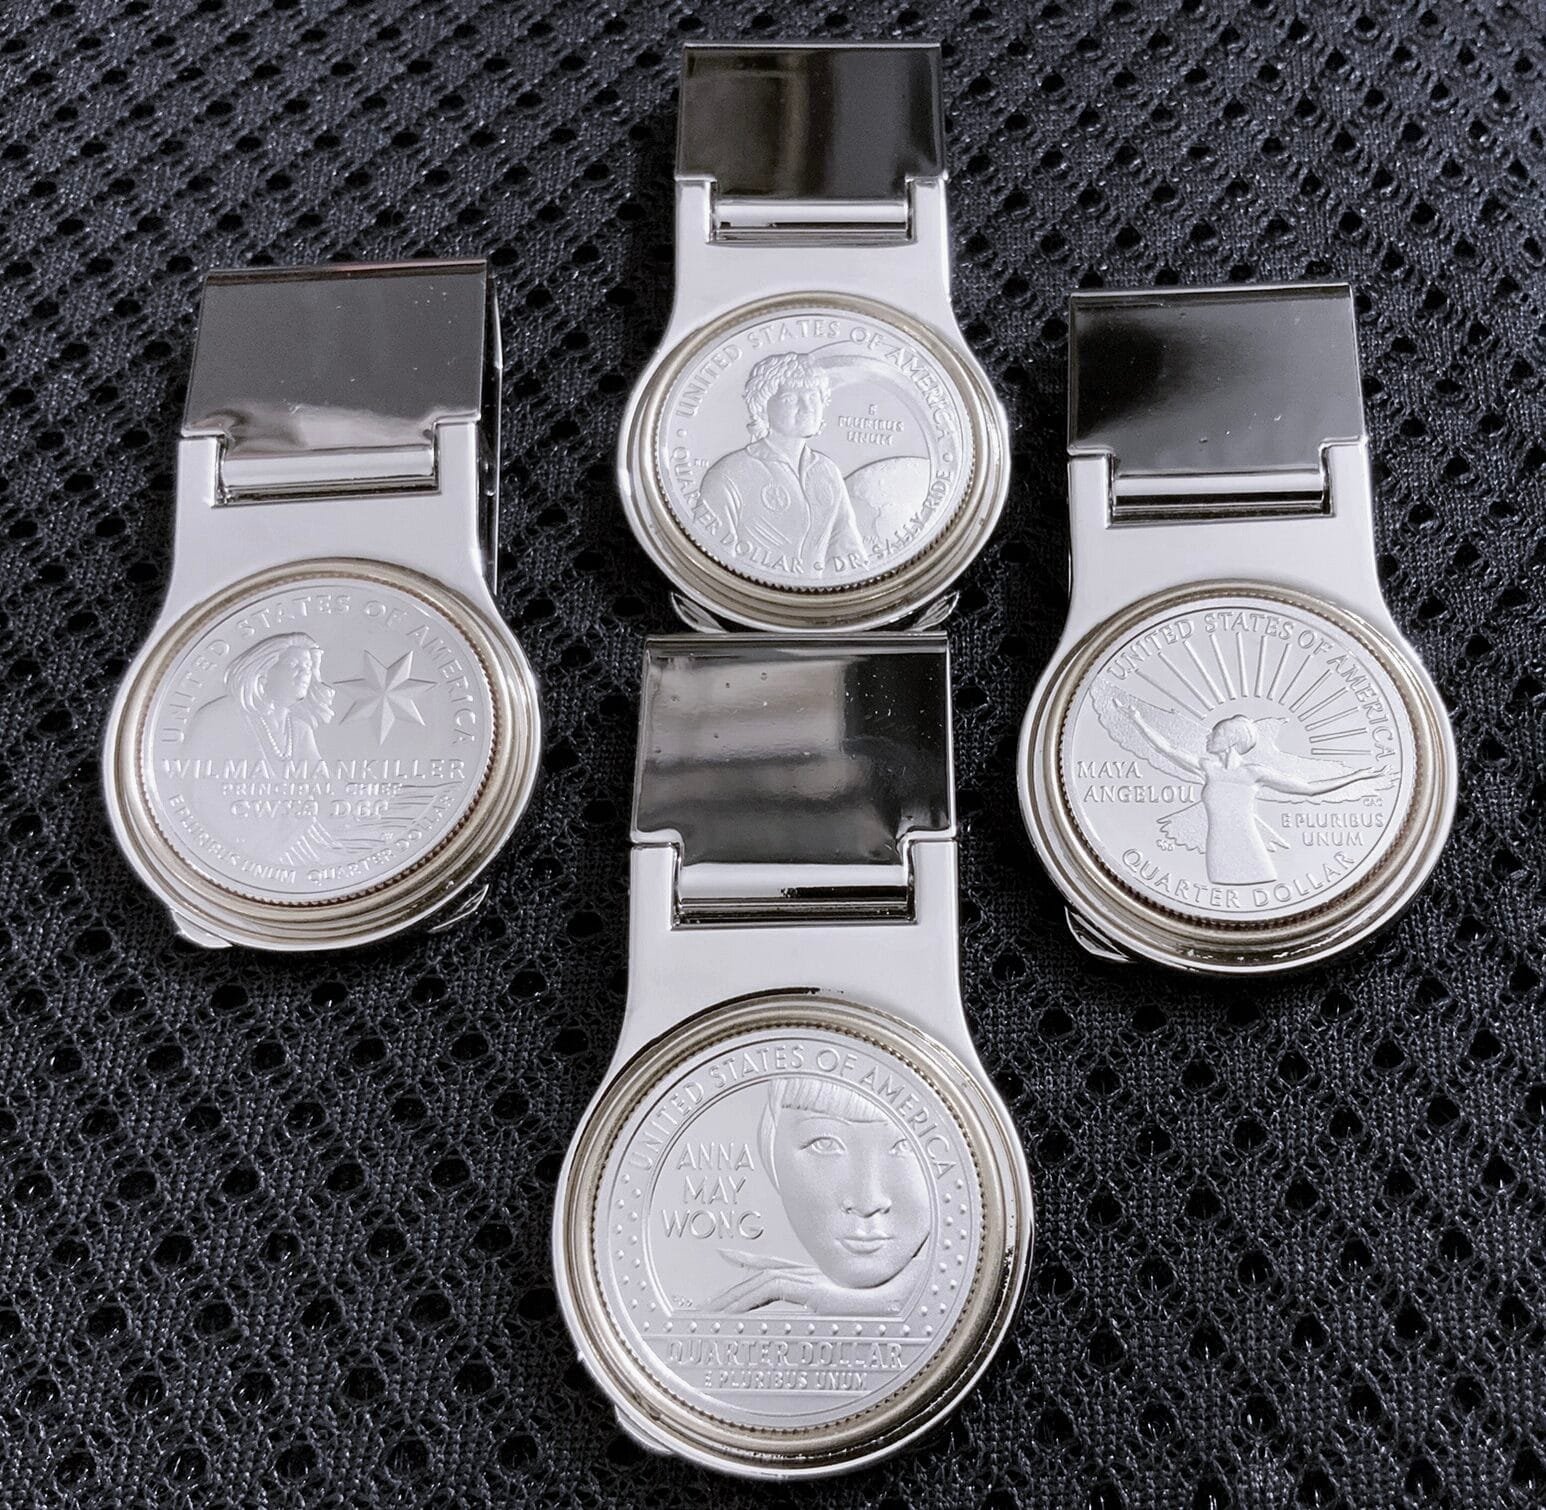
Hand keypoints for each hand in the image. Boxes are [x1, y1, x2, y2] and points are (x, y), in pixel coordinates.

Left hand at [701, 1249, 915, 1316]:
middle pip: (761, 1276)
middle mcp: (814, 1276)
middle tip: (700, 1309)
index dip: (749, 1260)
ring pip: (761, 1284)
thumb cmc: (895, 1312)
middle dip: (729, 1291)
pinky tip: (730, 1313)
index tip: (726, 1255)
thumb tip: (845, 1338)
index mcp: (821, 1280)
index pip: (777, 1266)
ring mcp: (814, 1281)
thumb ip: (845, 1315)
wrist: (911, 1306)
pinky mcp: (815, 1290)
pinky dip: (748, 1299)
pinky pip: (771, 1291)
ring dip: (731, 1300)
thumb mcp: (862, 1315)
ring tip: (706, 1317)